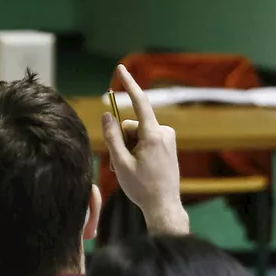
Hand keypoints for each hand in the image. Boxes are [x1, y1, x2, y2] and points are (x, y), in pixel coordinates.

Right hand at [101, 64, 189, 235]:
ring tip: (131, 169)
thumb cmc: (142, 188)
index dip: (129, 84)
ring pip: (137, 134)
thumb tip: (107, 114)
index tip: (121, 69)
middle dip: (122, 139)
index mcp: (153, 136)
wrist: (164, 206)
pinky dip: (138, 151)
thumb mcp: (121, 163)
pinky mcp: (168, 145)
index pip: (140, 102)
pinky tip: (139, 169)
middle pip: (132, 125)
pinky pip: (146, 140)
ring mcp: (168, 139)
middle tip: (121, 164)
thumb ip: (112, 137)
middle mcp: (164, 133)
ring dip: (129, 148)